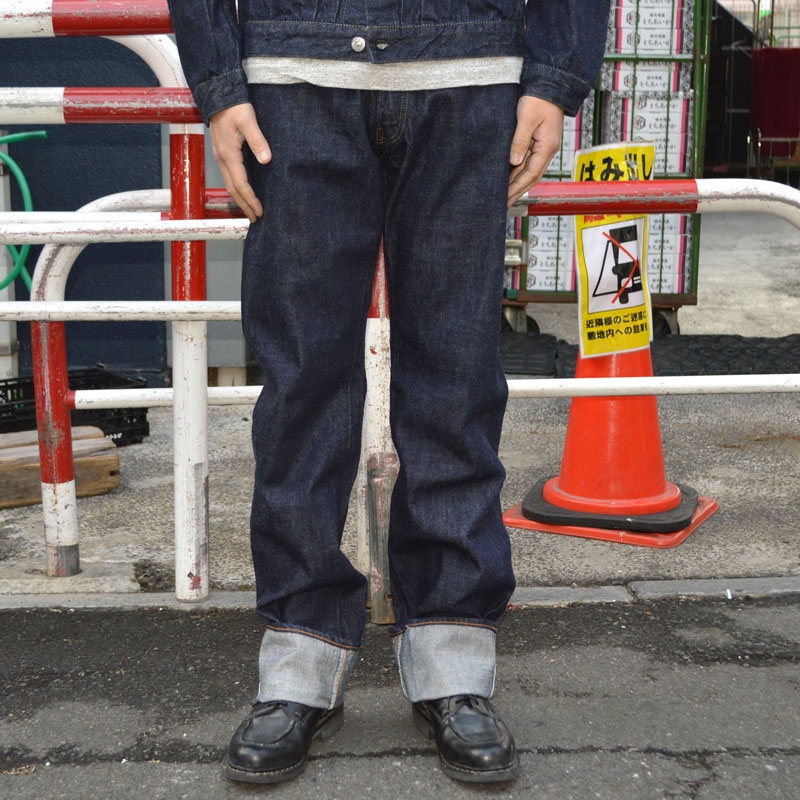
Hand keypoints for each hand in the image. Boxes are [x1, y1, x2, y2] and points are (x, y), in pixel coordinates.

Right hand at [209, 103, 270, 222]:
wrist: (219, 94)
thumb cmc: (235, 107)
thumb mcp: (249, 121)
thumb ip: (258, 140)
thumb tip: (266, 160)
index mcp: (229, 155)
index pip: (241, 184)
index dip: (251, 199)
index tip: (260, 211)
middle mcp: (223, 159)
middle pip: (233, 189)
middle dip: (244, 205)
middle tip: (255, 219)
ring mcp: (221, 156)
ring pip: (229, 184)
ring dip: (239, 199)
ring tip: (249, 210)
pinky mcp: (223, 153)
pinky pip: (229, 176)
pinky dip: (236, 188)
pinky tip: (243, 191)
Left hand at [507, 96, 563, 207]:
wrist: (551, 84)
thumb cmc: (540, 98)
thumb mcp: (527, 118)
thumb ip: (519, 141)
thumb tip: (514, 162)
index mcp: (547, 147)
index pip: (531, 174)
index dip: (517, 188)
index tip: (506, 198)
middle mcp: (547, 150)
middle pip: (531, 177)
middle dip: (517, 191)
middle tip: (503, 203)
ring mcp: (543, 146)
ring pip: (529, 170)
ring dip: (517, 183)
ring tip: (504, 195)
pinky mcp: (538, 141)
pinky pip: (528, 161)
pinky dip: (518, 171)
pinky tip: (509, 177)